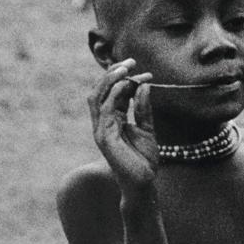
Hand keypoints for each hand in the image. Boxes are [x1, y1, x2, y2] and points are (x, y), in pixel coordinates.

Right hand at [90, 59, 159, 195]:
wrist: (143, 182)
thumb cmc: (143, 158)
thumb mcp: (147, 128)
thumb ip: (143, 108)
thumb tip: (144, 85)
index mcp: (111, 120)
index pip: (110, 92)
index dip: (122, 77)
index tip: (138, 66)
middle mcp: (103, 123)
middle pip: (99, 91)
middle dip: (112, 74)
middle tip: (130, 61)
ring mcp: (101, 130)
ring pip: (97, 97)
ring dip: (110, 80)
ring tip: (126, 69)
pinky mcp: (104, 137)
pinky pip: (105, 111)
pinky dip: (114, 95)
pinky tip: (126, 86)